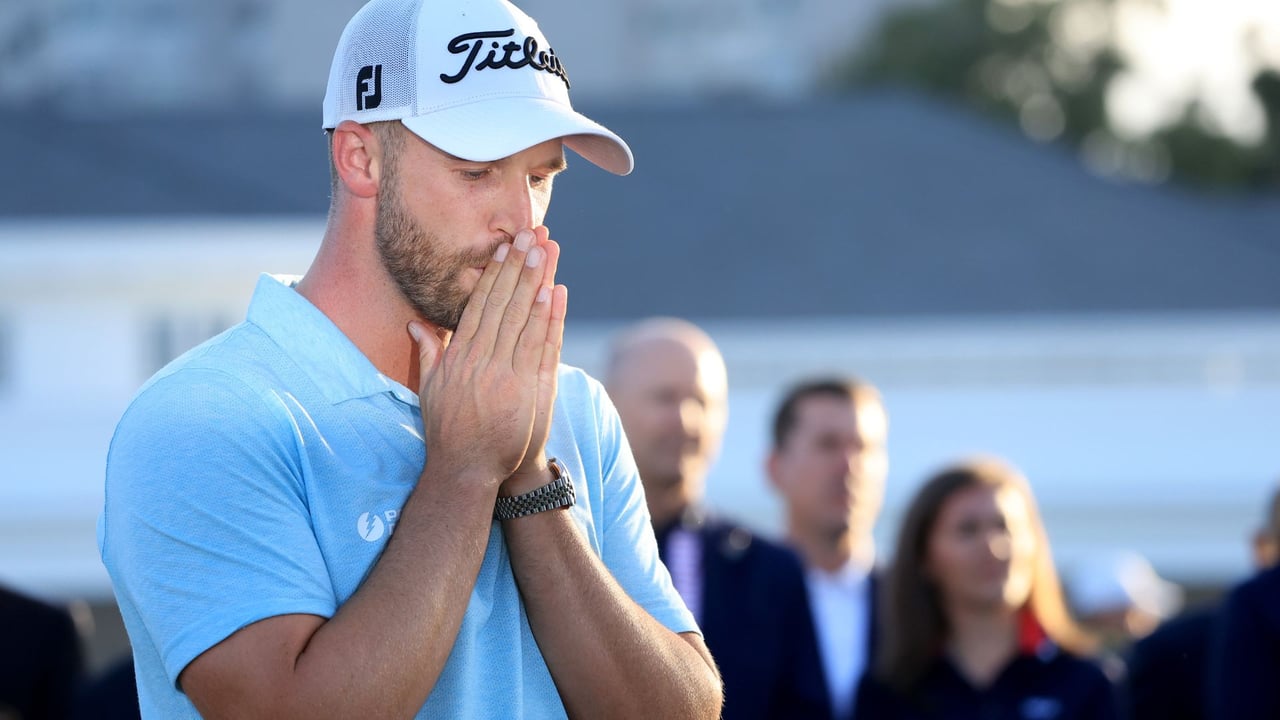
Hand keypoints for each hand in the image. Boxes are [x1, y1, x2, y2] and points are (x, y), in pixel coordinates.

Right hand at [408, 227, 561, 487]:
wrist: (468, 469)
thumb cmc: (447, 429)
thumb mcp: (429, 389)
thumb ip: (428, 353)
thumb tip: (414, 324)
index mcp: (459, 356)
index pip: (480, 304)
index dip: (495, 273)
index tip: (506, 246)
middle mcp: (482, 360)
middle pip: (504, 303)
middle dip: (519, 266)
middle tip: (531, 234)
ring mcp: (507, 374)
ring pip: (525, 319)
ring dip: (537, 282)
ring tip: (546, 251)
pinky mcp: (528, 390)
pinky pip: (541, 347)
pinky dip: (550, 319)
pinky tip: (555, 293)